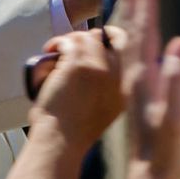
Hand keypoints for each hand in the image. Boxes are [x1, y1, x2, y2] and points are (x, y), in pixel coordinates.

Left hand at [31, 27, 124, 150]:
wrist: (61, 141)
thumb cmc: (74, 131)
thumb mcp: (105, 112)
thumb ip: (108, 90)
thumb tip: (98, 66)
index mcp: (125, 89)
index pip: (128, 51)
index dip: (113, 39)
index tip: (97, 38)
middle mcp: (116, 76)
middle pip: (110, 39)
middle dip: (91, 37)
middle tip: (73, 44)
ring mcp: (98, 68)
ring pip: (88, 37)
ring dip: (71, 38)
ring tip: (58, 48)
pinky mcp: (77, 65)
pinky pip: (69, 41)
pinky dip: (58, 42)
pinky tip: (51, 49)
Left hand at [113, 0, 179, 178]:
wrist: (151, 176)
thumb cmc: (168, 150)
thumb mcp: (176, 114)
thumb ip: (176, 78)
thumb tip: (179, 42)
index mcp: (142, 74)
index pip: (142, 27)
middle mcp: (133, 73)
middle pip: (130, 24)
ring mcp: (133, 80)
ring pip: (128, 35)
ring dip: (130, 8)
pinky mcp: (136, 89)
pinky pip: (132, 49)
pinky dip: (133, 30)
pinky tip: (135, 28)